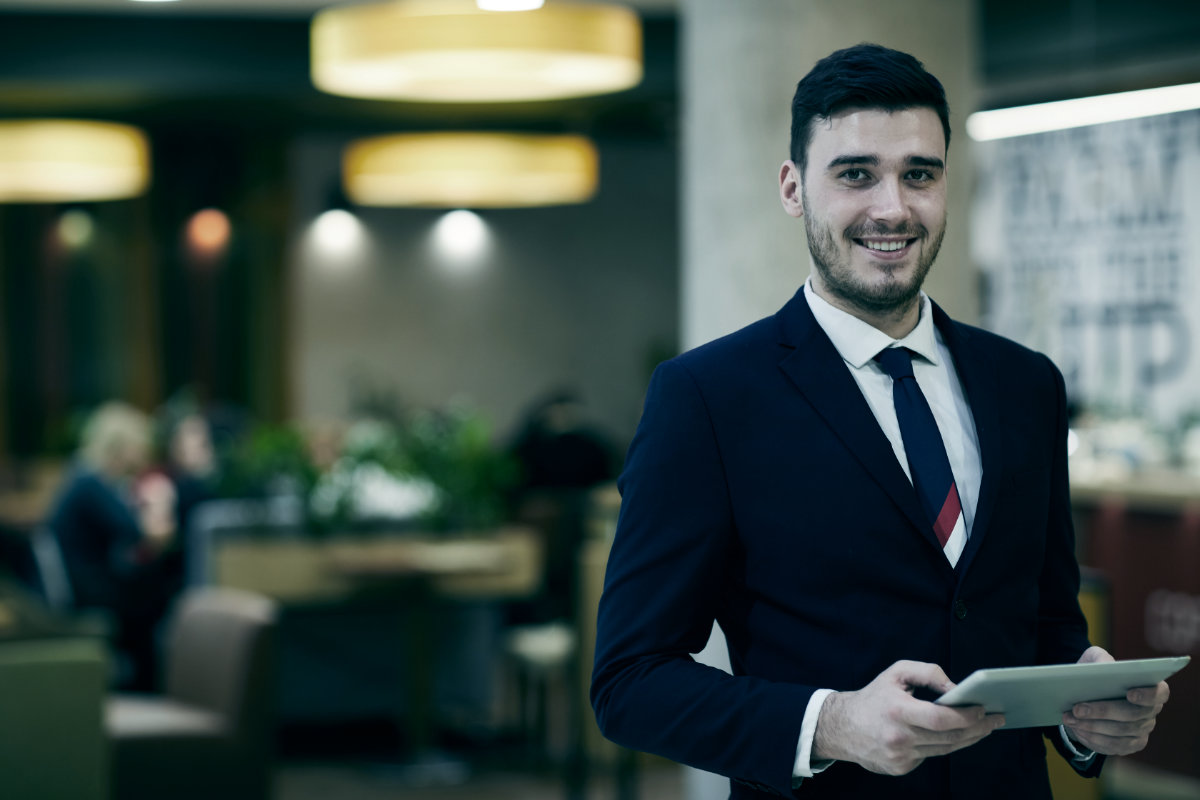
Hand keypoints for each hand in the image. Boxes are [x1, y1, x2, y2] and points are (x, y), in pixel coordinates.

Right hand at [813, 660, 1004, 775]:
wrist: (842, 727)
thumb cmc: (873, 697)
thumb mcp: (896, 672)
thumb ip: (928, 672)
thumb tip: (955, 689)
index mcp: (897, 711)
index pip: (941, 719)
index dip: (967, 716)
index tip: (984, 709)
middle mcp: (899, 737)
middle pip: (950, 738)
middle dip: (977, 728)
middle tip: (995, 720)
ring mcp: (900, 756)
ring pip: (945, 750)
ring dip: (968, 738)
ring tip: (983, 727)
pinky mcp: (900, 768)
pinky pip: (931, 756)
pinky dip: (943, 745)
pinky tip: (953, 735)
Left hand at [1062, 646, 1168, 755]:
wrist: (1086, 695)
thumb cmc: (1096, 675)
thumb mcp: (1095, 660)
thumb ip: (1100, 659)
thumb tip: (1102, 668)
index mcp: (1150, 687)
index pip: (1160, 693)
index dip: (1148, 695)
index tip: (1130, 693)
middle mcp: (1150, 712)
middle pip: (1132, 715)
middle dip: (1102, 712)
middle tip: (1077, 709)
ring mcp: (1142, 731)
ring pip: (1119, 732)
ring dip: (1092, 726)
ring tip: (1069, 718)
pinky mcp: (1129, 745)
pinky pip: (1113, 746)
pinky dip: (1093, 738)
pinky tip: (1077, 729)